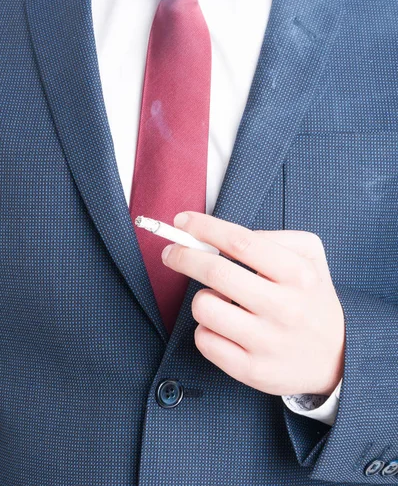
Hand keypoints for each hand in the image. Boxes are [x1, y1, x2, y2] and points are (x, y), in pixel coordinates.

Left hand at [161, 212, 345, 396]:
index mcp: (298, 274)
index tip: (182, 222)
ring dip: (201, 297)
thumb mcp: (311, 257)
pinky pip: (204, 340)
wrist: (338, 356)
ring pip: (204, 307)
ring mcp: (267, 342)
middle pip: (215, 271)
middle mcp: (284, 307)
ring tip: (217, 299)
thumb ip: (274, 237)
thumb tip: (224, 238)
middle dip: (183, 256)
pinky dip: (205, 328)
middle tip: (171, 252)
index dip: (204, 227)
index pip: (240, 241)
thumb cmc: (312, 297)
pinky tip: (223, 326)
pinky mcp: (252, 370)